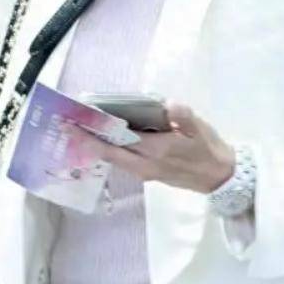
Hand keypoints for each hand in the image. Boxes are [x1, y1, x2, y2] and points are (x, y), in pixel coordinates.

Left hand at [69, 103, 235, 193]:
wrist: (220, 178)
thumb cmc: (209, 149)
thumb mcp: (201, 129)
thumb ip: (185, 116)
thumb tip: (170, 105)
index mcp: (158, 150)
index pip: (121, 139)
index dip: (98, 130)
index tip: (77, 120)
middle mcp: (146, 164)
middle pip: (109, 153)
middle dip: (86, 140)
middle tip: (64, 126)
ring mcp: (146, 172)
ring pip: (114, 159)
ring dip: (94, 146)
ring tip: (76, 131)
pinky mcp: (148, 174)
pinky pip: (122, 162)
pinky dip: (108, 151)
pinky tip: (100, 141)